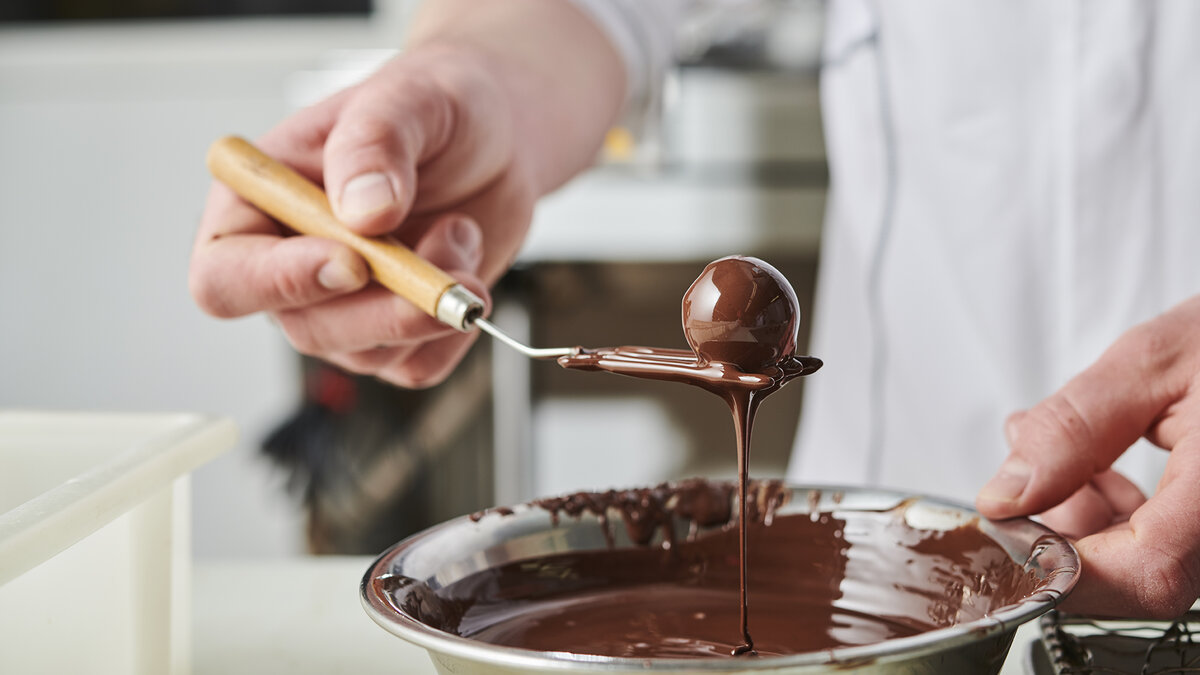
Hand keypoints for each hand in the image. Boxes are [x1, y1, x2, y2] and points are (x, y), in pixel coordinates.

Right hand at [190, 48, 536, 387]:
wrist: (494, 132)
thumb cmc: (432, 106)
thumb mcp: (407, 98)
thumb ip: (374, 143)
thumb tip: (363, 211)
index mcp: (257, 206)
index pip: (226, 276)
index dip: (277, 283)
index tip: (350, 261)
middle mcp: (292, 267)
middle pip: (306, 330)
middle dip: (382, 312)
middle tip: (445, 277)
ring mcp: (346, 307)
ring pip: (369, 355)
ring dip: (428, 307)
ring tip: (460, 231)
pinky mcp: (399, 331)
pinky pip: (419, 367)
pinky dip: (455, 332)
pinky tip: (468, 271)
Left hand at [977, 295, 1199, 617]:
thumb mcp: (1151, 360)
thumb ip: (1075, 428)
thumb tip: (1006, 496)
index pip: (1148, 573)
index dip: (1066, 568)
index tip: (1009, 529)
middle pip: (1143, 578)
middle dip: (1064, 536)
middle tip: (1019, 482)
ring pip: (1150, 564)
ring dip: (1084, 522)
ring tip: (1051, 455)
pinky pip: (1168, 544)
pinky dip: (1116, 516)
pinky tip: (1093, 470)